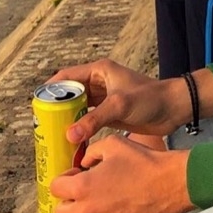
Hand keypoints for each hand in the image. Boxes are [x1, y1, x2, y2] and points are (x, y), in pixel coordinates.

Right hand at [50, 58, 185, 144]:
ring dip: (67, 119)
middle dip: (56, 108)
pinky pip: (88, 119)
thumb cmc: (151, 99)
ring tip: (52, 134)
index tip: (38, 106)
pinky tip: (71, 141)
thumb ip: (94, 119)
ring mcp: (104, 99)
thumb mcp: (120, 106)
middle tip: (42, 125)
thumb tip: (69, 134)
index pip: (66, 77)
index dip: (51, 90)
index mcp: (99, 71)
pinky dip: (79, 128)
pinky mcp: (110, 113)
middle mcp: (99, 82)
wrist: (174, 108)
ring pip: (77, 108)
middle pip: (69, 94)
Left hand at [51, 137, 194, 212]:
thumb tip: (84, 163)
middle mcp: (87, 211)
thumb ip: (92, 152)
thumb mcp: (114, 145)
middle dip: (69, 202)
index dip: (65, 180)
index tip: (76, 177)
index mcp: (83, 186)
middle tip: (84, 194)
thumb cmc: (144, 162)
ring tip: (94, 211)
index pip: (55, 188)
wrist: (172, 184)